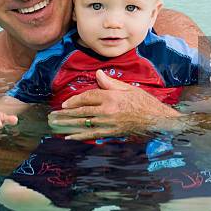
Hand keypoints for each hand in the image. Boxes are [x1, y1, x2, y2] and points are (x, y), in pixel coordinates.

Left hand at [48, 70, 179, 140]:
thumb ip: (111, 83)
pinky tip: (70, 136)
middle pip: (82, 111)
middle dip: (66, 113)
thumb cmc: (144, 102)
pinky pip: (92, 134)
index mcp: (111, 97)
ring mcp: (109, 123)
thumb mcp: (129, 88)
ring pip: (84, 123)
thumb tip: (98, 74)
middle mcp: (107, 110)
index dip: (75, 100)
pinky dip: (79, 136)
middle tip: (53, 116)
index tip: (65, 103)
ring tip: (56, 125)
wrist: (157, 120)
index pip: (88, 97)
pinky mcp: (111, 133)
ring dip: (68, 124)